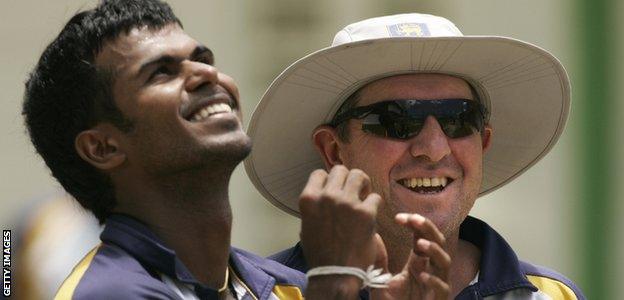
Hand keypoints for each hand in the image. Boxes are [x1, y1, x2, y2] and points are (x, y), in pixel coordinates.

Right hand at [300, 165, 381, 298]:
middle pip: (340, 170)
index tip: (335, 188)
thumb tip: (324, 193)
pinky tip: (370, 213)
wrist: (335, 274)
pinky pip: (375, 197)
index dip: (329, 180)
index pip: (320, 173)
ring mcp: (348, 203)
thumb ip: (316, 205)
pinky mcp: (366, 213)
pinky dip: (374, 204)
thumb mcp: (306, 224)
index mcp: (309, 198)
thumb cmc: (320, 253)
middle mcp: (328, 196)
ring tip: (363, 195)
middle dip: (347, 179)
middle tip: (352, 191)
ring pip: (359, 175)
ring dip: (362, 184)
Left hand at [371, 213, 449, 299]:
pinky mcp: (439, 299)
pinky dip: (433, 279)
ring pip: (445, 261)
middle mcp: (431, 269)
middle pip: (438, 242)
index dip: (415, 223)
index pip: (422, 236)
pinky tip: (421, 275)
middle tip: (414, 219)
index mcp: (419, 261)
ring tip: (420, 244)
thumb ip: (380, 259)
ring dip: (434, 250)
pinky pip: (442, 287)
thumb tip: (372, 235)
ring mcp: (437, 284)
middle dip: (428, 228)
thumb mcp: (383, 279)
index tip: (398, 217)